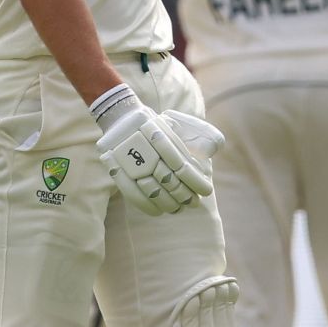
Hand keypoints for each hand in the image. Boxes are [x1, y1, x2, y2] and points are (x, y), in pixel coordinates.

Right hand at [91, 85, 213, 215]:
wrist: (120, 116)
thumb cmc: (155, 123)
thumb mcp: (177, 122)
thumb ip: (197, 135)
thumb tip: (213, 150)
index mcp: (160, 133)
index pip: (182, 164)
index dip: (195, 181)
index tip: (206, 191)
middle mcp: (144, 146)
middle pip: (168, 179)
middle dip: (184, 195)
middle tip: (194, 203)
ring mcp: (127, 159)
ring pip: (151, 189)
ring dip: (168, 202)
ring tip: (179, 208)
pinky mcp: (114, 168)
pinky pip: (131, 192)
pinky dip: (146, 205)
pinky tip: (158, 210)